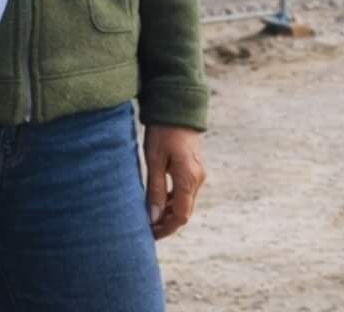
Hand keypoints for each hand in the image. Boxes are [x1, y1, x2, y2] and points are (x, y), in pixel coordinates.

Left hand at [143, 125, 205, 239]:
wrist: (178, 107)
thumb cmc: (162, 132)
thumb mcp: (154, 160)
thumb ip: (154, 190)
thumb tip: (152, 218)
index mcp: (188, 178)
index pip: (180, 216)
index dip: (166, 229)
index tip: (149, 234)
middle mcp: (197, 179)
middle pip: (184, 212)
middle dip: (166, 223)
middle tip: (145, 229)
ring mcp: (198, 174)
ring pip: (185, 203)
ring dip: (168, 212)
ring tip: (148, 216)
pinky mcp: (195, 169)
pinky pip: (185, 192)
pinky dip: (172, 201)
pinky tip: (157, 201)